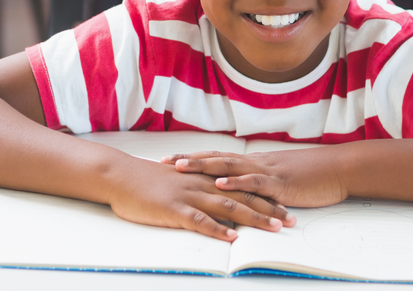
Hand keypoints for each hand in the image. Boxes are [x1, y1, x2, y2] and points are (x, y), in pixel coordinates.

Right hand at [105, 156, 295, 241]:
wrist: (120, 176)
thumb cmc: (147, 181)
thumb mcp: (178, 181)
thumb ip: (198, 188)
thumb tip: (216, 200)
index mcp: (204, 178)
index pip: (240, 187)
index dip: (265, 197)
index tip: (286, 207)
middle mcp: (202, 184)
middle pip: (241, 196)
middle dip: (269, 208)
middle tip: (291, 220)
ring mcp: (188, 195)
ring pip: (227, 207)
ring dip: (253, 218)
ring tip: (274, 228)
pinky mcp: (174, 208)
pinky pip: (199, 219)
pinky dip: (217, 229)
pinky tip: (232, 237)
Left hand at [164, 148, 347, 209]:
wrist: (338, 168)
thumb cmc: (310, 175)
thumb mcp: (279, 178)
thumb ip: (259, 182)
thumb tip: (242, 188)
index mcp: (254, 162)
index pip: (218, 157)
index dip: (193, 157)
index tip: (169, 159)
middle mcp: (255, 162)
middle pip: (216, 158)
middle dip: (188, 160)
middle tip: (163, 162)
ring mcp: (266, 171)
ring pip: (229, 165)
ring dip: (203, 166)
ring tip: (181, 167)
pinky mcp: (280, 183)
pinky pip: (254, 181)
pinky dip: (236, 182)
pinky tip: (220, 184)